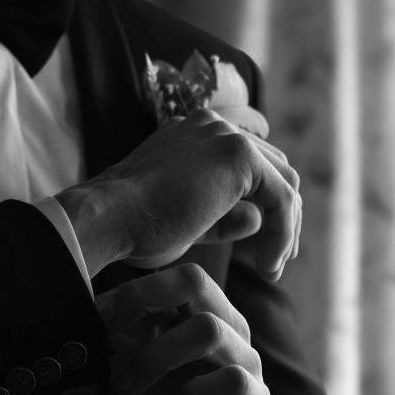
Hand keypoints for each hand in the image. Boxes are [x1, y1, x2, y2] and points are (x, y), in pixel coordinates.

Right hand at [56, 108, 299, 280]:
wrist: (108, 218)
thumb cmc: (133, 227)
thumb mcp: (188, 222)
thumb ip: (224, 216)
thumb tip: (257, 219)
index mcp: (194, 136)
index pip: (249, 165)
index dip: (264, 207)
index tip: (263, 249)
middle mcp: (213, 126)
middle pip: (274, 168)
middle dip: (283, 217)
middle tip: (276, 261)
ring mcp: (226, 136)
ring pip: (283, 182)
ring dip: (285, 228)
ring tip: (273, 268)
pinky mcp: (238, 156)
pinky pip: (281, 198)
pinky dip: (282, 234)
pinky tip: (269, 265)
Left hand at [97, 262, 277, 394]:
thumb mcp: (141, 376)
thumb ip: (122, 350)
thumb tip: (90, 324)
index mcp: (203, 312)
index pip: (172, 276)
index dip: (130, 291)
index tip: (95, 317)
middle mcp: (229, 326)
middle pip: (194, 282)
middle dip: (142, 301)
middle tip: (110, 336)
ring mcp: (246, 359)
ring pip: (208, 330)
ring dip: (157, 356)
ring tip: (133, 385)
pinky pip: (231, 380)